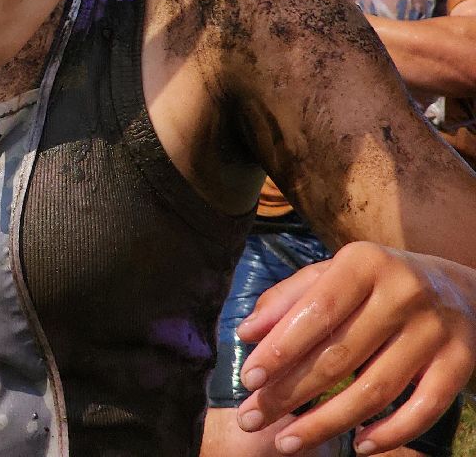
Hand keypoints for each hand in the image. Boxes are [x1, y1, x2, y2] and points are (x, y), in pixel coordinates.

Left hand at [233, 242, 475, 453]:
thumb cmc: (373, 284)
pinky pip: (424, 409)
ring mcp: (435, 330)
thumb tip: (247, 333)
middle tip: (253, 418)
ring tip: (288, 442)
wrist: (457, 287)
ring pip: (376, 389)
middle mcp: (403, 293)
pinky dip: (391, 433)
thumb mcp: (331, 275)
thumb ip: (287, 300)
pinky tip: (358, 446)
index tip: (248, 378)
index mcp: (364, 263)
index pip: (317, 312)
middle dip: (290, 393)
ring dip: (327, 423)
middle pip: (340, 356)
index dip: (281, 348)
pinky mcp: (461, 363)